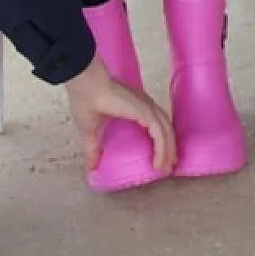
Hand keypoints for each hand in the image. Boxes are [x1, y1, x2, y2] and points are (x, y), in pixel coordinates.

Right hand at [62, 57, 175, 176]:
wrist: (86, 86)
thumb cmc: (86, 102)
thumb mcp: (90, 131)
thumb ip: (93, 150)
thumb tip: (90, 169)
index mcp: (136, 107)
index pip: (155, 125)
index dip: (160, 141)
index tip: (160, 158)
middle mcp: (146, 106)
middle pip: (165, 129)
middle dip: (168, 149)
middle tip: (167, 167)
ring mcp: (148, 108)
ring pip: (166, 132)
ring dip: (168, 151)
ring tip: (165, 168)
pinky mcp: (146, 112)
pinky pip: (160, 134)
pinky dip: (162, 149)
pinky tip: (158, 163)